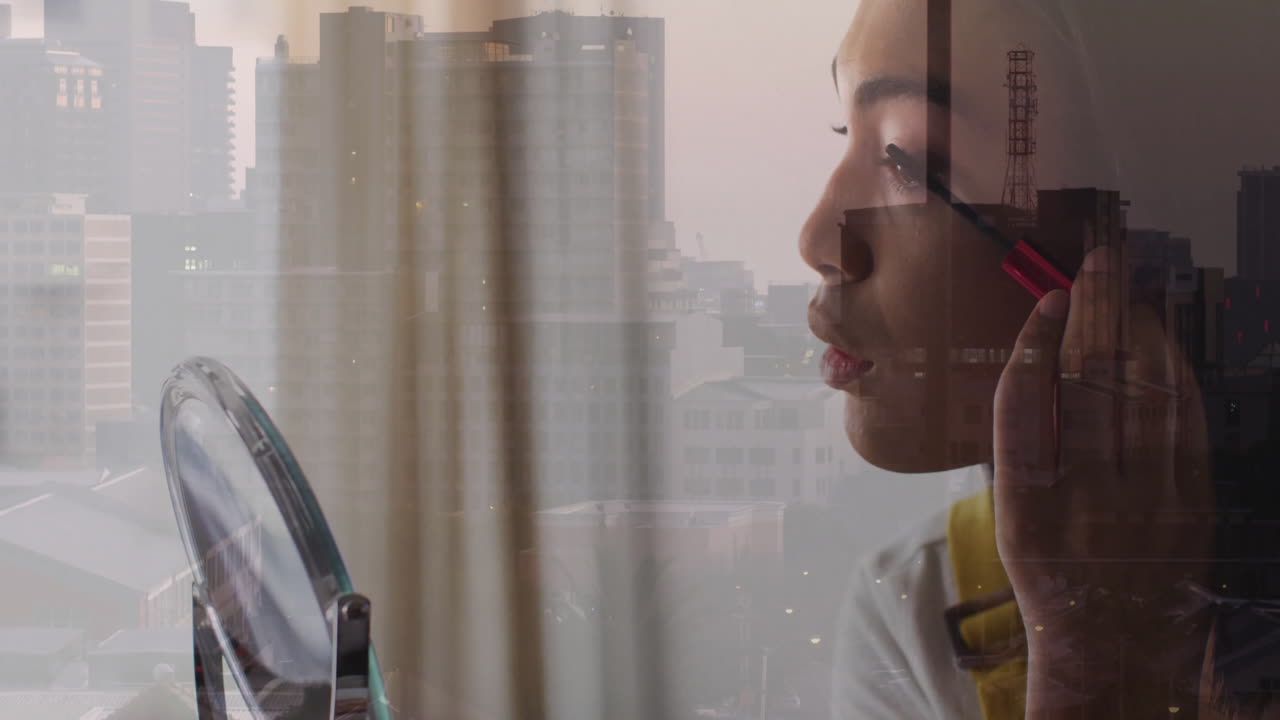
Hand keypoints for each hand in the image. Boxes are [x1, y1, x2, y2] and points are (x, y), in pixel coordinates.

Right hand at [992, 247, 1213, 715]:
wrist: (1113, 648)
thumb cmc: (1053, 578)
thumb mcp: (1016, 519)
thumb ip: (1025, 448)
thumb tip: (1044, 366)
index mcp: (1027, 503)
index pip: (1026, 403)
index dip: (1038, 343)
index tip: (1048, 301)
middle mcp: (1086, 498)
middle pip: (1090, 383)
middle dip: (1095, 316)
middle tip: (1096, 266)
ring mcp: (1147, 501)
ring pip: (1143, 393)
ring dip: (1139, 333)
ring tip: (1129, 291)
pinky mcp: (1192, 505)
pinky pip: (1186, 423)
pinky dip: (1174, 375)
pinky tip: (1163, 345)